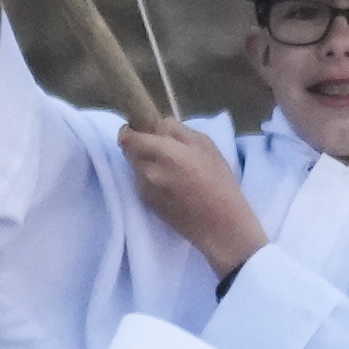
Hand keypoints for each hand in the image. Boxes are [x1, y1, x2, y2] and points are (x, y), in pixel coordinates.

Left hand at [118, 121, 261, 274]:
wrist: (220, 224)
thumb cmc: (219, 181)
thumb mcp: (206, 145)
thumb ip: (178, 131)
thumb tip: (159, 124)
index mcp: (164, 153)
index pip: (128, 137)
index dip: (130, 130)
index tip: (139, 127)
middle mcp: (148, 171)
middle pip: (129, 150)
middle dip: (140, 145)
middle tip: (161, 148)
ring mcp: (144, 188)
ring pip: (135, 166)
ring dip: (145, 162)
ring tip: (171, 169)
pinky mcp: (146, 202)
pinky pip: (141, 182)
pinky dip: (150, 178)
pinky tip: (171, 185)